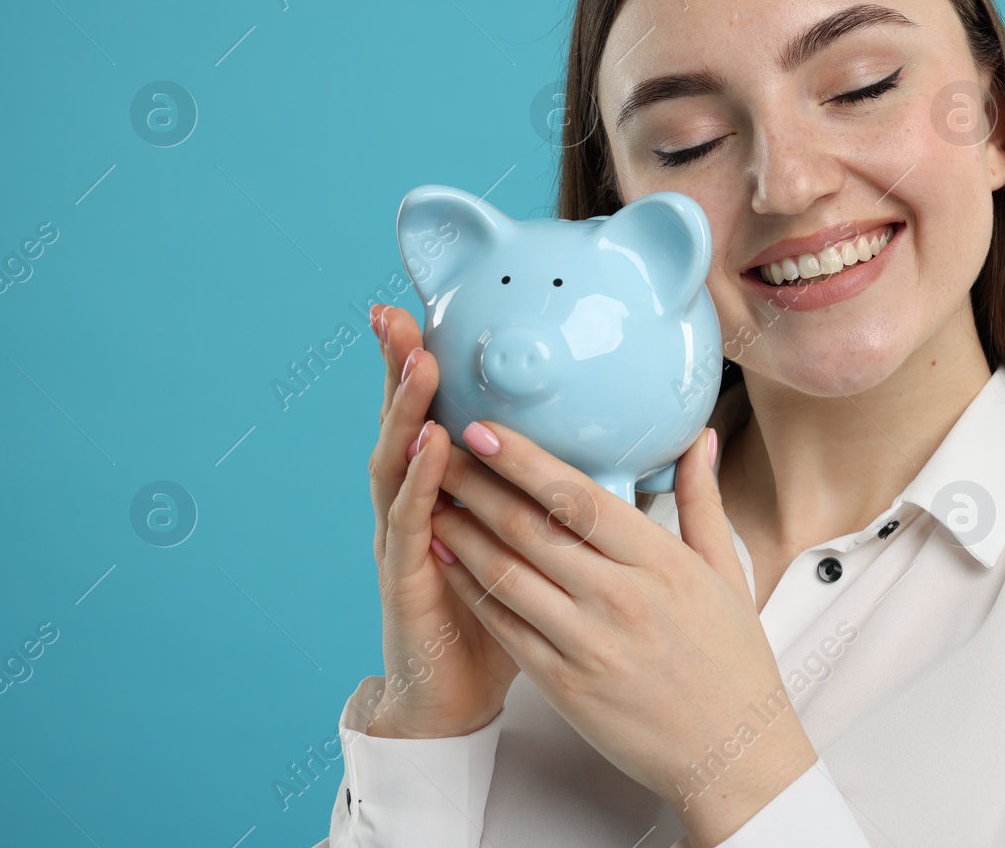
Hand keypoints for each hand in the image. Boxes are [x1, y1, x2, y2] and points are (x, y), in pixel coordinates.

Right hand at [362, 304, 519, 738]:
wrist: (456, 698)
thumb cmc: (501, 617)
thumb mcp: (534, 543)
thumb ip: (556, 494)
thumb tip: (607, 452)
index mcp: (449, 492)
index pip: (439, 413)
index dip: (435, 362)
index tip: (434, 307)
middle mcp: (417, 506)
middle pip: (407, 423)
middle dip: (401, 366)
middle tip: (397, 312)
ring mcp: (404, 541)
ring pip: (399, 463)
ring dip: (406, 410)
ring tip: (418, 360)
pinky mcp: (406, 580)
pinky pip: (411, 524)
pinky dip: (419, 482)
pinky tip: (430, 445)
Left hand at [427, 416, 818, 847]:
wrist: (731, 754)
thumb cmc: (732, 662)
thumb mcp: (727, 573)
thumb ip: (702, 500)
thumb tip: (700, 439)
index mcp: (661, 563)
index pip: (577, 497)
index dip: (523, 460)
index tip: (484, 428)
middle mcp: (620, 599)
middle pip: (530, 529)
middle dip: (476, 484)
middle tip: (440, 450)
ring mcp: (587, 645)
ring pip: (506, 575)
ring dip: (462, 532)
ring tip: (433, 498)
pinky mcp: (564, 685)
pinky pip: (505, 627)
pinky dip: (470, 589)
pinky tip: (449, 560)